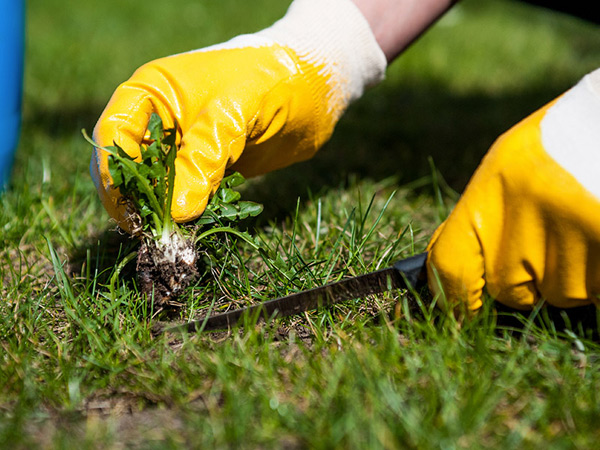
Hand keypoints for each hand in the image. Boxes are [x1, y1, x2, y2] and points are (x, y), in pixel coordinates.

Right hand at [90, 0, 384, 230]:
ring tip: (176, 236)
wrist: (317, 86)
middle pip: (129, 165)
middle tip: (153, 232)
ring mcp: (184, 144)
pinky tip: (197, 227)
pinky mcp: (207, 166)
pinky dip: (189, 212)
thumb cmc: (275, 80)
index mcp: (153, 91)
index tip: (129, 210)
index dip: (114, 174)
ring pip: (157, 184)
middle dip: (137, 198)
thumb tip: (178, 211)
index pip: (114, 134)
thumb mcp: (236, 111)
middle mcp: (161, 119)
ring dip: (163, 211)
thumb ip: (204, 155)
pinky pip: (187, 194)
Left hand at [426, 69, 599, 311]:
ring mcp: (574, 236)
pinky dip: (596, 274)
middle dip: (527, 280)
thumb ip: (478, 220)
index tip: (461, 309)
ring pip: (561, 294)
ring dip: (571, 275)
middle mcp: (528, 217)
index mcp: (493, 190)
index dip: (453, 296)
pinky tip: (596, 232)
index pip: (452, 266)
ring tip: (580, 224)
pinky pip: (596, 291)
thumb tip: (449, 275)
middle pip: (510, 290)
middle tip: (548, 240)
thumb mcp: (506, 166)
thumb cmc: (560, 143)